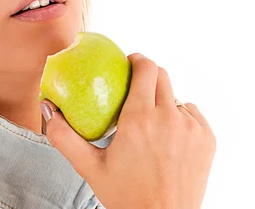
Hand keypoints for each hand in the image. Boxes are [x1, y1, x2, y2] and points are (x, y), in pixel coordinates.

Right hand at [40, 53, 215, 208]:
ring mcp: (192, 128)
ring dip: (163, 102)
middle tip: (134, 89)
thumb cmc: (126, 196)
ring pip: (176, 97)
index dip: (137, 60)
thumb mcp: (89, 167)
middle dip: (148, 76)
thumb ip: (64, 136)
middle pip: (162, 75)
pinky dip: (180, 119)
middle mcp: (169, 118)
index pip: (145, 68)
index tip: (128, 64)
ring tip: (150, 123)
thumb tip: (46, 108)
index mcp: (139, 119)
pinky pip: (193, 115)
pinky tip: (168, 138)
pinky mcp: (207, 140)